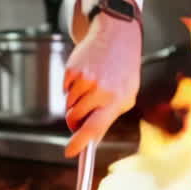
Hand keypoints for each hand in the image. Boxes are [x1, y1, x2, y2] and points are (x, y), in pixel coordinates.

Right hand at [64, 13, 141, 156]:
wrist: (116, 37)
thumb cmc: (123, 70)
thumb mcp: (126, 96)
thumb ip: (109, 117)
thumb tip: (91, 140)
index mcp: (116, 100)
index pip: (94, 128)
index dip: (79, 143)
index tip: (69, 152)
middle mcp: (100, 90)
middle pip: (74, 118)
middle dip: (74, 121)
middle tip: (81, 115)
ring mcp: (84, 79)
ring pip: (68, 104)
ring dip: (74, 102)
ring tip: (89, 88)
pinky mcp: (72, 69)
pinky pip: (64, 89)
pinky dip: (71, 87)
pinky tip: (84, 76)